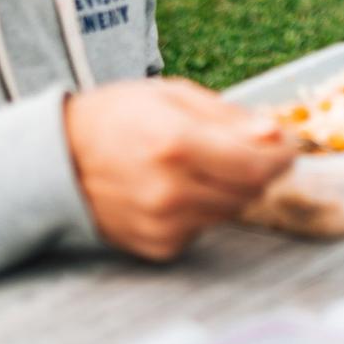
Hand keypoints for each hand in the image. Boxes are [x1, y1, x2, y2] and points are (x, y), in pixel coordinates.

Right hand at [63, 77, 295, 260]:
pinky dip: (202, 208)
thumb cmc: (118, 117)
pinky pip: (203, 228)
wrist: (58, 159)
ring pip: (230, 211)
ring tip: (199, 164)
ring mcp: (164, 225)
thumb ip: (228, 118)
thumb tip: (274, 135)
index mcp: (178, 145)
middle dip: (258, 169)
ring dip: (230, 188)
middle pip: (250, 191)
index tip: (285, 144)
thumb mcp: (173, 95)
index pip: (259, 166)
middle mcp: (172, 192)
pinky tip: (176, 188)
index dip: (282, 155)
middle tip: (245, 149)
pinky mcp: (158, 247)